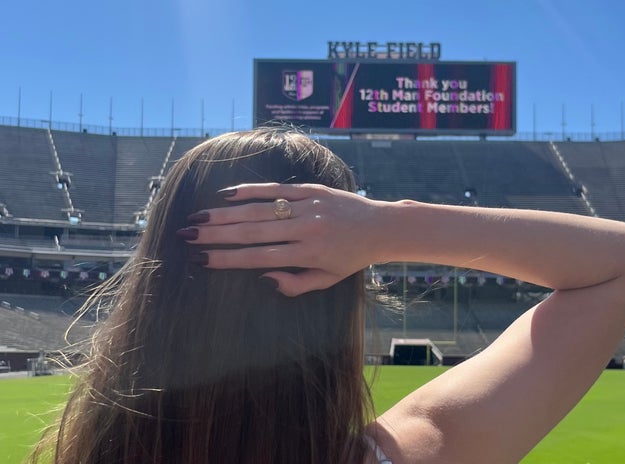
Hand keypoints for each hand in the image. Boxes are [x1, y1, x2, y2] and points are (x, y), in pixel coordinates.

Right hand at [183, 183, 382, 295]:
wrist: (381, 227)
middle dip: (215, 235)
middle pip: (251, 232)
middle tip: (186, 236)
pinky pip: (276, 189)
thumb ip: (295, 284)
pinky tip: (226, 194)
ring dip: (225, 213)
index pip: (257, 258)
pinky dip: (250, 191)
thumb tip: (262, 278)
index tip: (200, 259)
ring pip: (259, 210)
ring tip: (198, 218)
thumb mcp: (327, 280)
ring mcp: (307, 207)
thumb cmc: (351, 258)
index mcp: (307, 254)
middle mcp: (304, 229)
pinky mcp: (311, 189)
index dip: (226, 259)